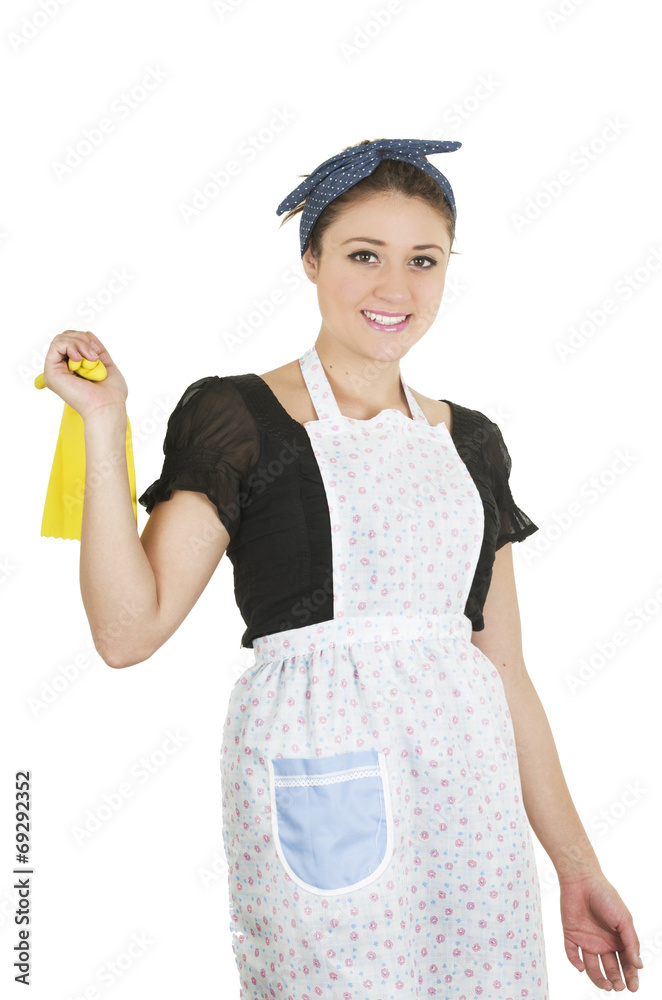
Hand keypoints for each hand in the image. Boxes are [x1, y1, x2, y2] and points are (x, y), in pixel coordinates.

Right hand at [41, 331, 127, 418]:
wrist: (108, 406)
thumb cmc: (111, 394)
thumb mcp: (106, 364)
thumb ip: (96, 349)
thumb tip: (87, 333)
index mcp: (73, 369)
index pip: (71, 342)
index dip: (84, 339)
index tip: (98, 351)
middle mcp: (62, 369)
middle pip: (65, 337)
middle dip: (83, 339)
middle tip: (95, 355)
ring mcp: (55, 371)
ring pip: (60, 339)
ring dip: (80, 343)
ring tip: (91, 358)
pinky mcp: (51, 372)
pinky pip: (57, 345)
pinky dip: (72, 346)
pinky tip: (81, 360)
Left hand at [559, 872, 642, 990]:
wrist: (582, 880)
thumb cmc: (606, 896)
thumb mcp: (624, 919)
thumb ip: (631, 942)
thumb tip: (639, 966)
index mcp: (618, 939)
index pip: (626, 964)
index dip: (630, 977)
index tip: (633, 988)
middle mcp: (603, 943)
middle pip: (610, 969)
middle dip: (615, 980)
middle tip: (617, 986)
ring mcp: (587, 940)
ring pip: (592, 966)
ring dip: (598, 978)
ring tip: (605, 985)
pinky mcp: (571, 935)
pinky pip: (572, 953)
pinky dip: (575, 962)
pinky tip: (581, 967)